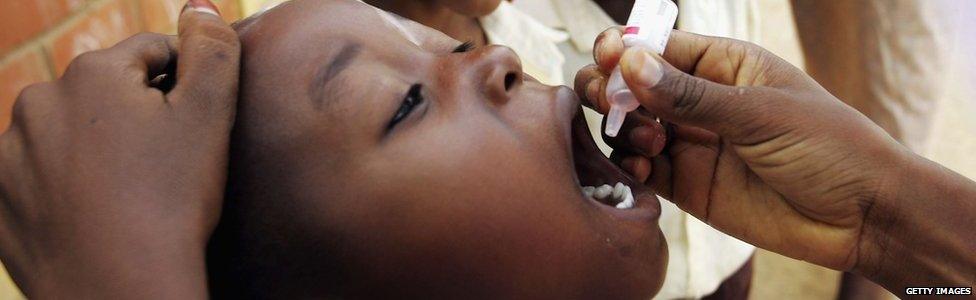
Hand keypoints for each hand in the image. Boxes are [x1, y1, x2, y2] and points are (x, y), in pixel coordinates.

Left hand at [0, 1, 239, 297]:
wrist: (119, 289)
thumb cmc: (171, 201)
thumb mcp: (210, 117)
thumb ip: (212, 49)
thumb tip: (200, 5)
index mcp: (92, 73)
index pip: (149, 53)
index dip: (182, 83)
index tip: (195, 124)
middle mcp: (37, 101)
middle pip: (102, 91)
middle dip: (133, 114)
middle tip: (166, 162)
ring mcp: (9, 155)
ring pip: (66, 133)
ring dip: (94, 148)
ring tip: (129, 191)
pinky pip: (36, 177)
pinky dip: (62, 186)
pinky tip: (94, 211)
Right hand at [574, 28, 907, 270]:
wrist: (862, 217)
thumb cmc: (829, 147)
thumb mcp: (761, 113)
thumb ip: (692, 95)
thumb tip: (630, 63)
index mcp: (724, 65)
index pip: (659, 46)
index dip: (627, 49)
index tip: (608, 56)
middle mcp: (700, 101)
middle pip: (633, 85)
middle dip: (612, 88)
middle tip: (613, 102)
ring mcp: (692, 143)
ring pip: (631, 127)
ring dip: (625, 128)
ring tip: (650, 140)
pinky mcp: (688, 185)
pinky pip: (643, 168)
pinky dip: (631, 165)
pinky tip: (644, 167)